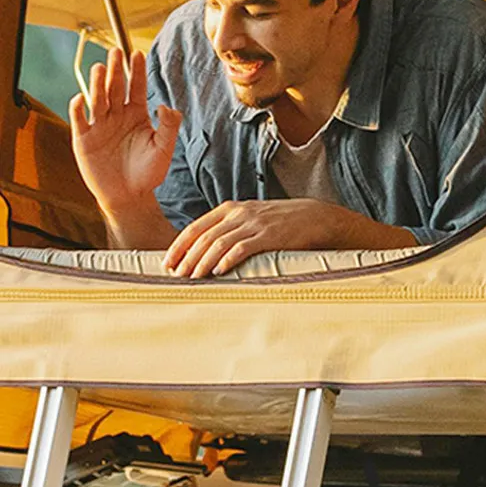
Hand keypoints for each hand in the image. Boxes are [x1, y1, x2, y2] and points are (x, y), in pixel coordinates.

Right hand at [69, 49, 180, 218]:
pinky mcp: (84, 138)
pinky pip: (80, 120)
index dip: (137, 72)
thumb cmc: (148, 173)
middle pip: (115, 88)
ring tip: (101, 68)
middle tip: (116, 51)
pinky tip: (81, 98)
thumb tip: (167, 106)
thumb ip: (169, 128)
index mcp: (136, 115)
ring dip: (98, 83)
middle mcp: (117, 116)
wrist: (130, 196)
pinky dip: (78, 109)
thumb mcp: (164, 150)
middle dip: (116, 70)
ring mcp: (99, 125)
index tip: (138, 54)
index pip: (136, 88)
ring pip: (98, 99)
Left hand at [164, 199, 403, 276]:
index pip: (195, 227)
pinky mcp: (270, 235)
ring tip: (192, 277)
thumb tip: (209, 251)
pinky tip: (218, 271)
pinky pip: (242, 247)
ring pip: (218, 243)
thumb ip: (231, 230)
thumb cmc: (284, 224)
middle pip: (203, 236)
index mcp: (230, 209)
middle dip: (186, 256)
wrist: (318, 217)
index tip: (167, 262)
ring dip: (202, 261)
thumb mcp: (253, 220)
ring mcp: (254, 224)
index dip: (179, 246)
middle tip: (175, 275)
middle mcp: (239, 213)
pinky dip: (227, 259)